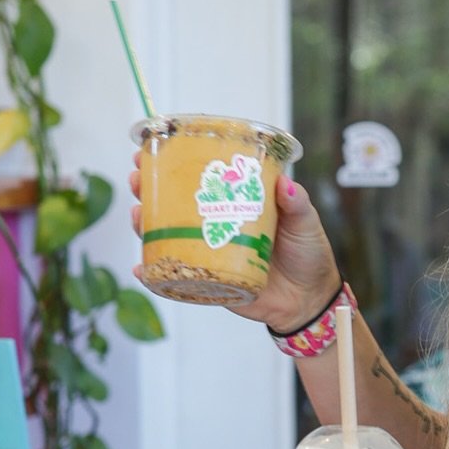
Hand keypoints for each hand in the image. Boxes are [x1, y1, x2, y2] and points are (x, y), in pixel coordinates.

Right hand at [130, 154, 341, 333]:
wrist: (310, 300)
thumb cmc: (308, 255)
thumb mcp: (305, 223)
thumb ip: (297, 204)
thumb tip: (285, 184)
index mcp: (235, 204)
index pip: (199, 178)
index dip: (172, 164)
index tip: (153, 148)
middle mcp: (216, 226)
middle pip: (173, 205)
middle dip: (149, 190)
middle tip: (138, 180)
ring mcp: (210, 255)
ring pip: (168, 238)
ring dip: (145, 227)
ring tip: (138, 215)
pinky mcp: (210, 283)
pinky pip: (176, 279)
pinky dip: (154, 276)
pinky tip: (141, 269)